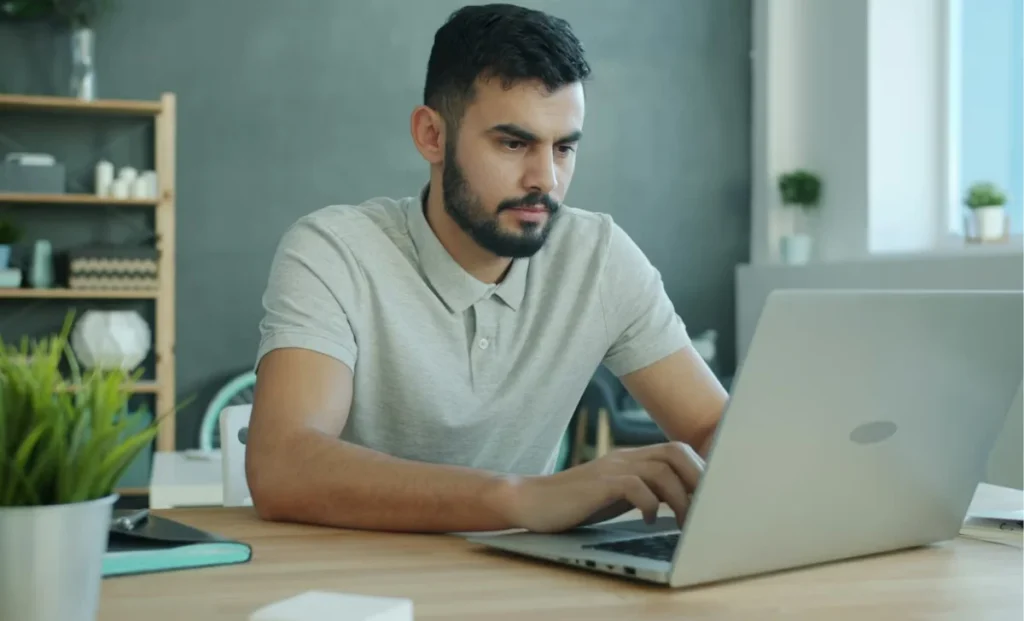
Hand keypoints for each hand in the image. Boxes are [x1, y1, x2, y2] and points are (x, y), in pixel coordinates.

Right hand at [498, 442, 705, 533]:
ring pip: (661, 469)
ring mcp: (612, 468)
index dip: (700, 469)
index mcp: (633, 458)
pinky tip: (647, 520)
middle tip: (705, 508)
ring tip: (682, 522)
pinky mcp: (599, 484)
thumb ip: (645, 491)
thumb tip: (683, 505)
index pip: (678, 450)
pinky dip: (649, 504)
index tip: (712, 496)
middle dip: (698, 478)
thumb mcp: (617, 494)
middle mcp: (626, 457)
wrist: (532, 501)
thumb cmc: (576, 503)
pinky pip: (635, 486)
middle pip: (677, 451)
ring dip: (680, 497)